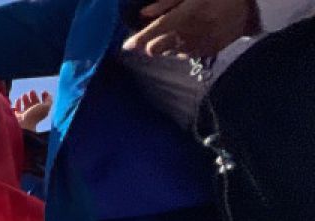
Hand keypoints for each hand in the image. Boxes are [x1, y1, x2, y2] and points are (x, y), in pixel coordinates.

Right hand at [13, 91, 52, 130]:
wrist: (22, 124)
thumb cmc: (34, 115)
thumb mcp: (45, 107)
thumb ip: (49, 101)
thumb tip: (49, 96)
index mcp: (41, 112)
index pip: (44, 104)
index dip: (45, 97)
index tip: (43, 92)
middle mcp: (33, 113)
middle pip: (35, 103)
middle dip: (34, 96)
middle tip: (32, 91)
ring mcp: (25, 115)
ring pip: (26, 105)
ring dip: (26, 99)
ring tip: (24, 95)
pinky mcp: (17, 116)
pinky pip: (17, 108)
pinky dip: (18, 103)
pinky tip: (19, 99)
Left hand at [122, 0, 256, 57]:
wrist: (253, 3)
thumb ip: (167, 2)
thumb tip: (143, 14)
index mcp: (188, 13)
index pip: (156, 31)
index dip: (138, 40)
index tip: (126, 46)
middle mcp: (193, 31)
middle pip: (158, 49)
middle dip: (150, 45)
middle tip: (149, 39)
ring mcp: (202, 43)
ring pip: (171, 53)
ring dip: (165, 47)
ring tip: (171, 35)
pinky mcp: (210, 50)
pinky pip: (187, 55)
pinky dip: (181, 49)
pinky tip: (186, 39)